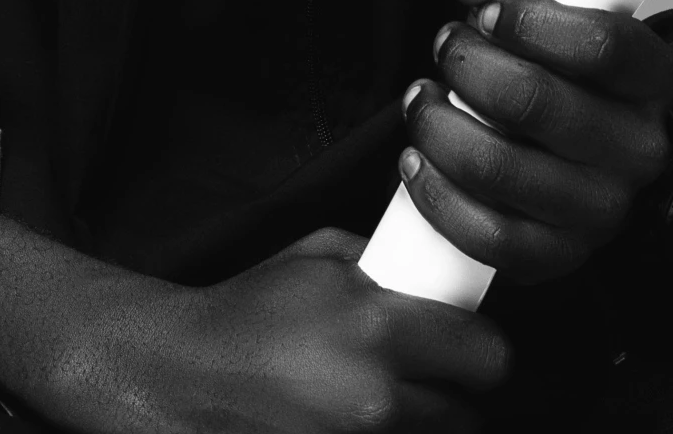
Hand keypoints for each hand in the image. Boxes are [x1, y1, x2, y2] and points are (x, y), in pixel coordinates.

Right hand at [65, 228, 510, 433]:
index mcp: (380, 328)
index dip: (480, 348)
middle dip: (453, 394)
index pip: (488, 355)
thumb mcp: (318, 256)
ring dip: (421, 423)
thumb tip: (429, 276)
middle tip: (426, 376)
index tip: (465, 344)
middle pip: (468, 417)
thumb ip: (381, 264)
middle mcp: (379, 398)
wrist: (185, 373)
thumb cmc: (248, 311)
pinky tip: (357, 419)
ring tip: (384, 398)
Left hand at [396, 0, 672, 282]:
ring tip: (423, 99)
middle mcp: (637, 149)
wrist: (612, 152)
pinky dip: (436, 196)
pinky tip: (416, 159)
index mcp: (652, 78)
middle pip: (535, 101)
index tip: (488, 10)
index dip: (530, 21)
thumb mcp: (563, 1)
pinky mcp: (560, 255)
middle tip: (446, 45)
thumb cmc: (577, 70)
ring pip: (500, 168)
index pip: (601, 46)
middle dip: (467, 65)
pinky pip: (488, 237)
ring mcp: (601, 211)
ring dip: (438, 126)